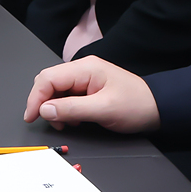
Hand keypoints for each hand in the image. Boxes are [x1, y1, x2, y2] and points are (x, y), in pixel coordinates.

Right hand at [22, 57, 159, 131]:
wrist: (159, 108)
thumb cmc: (137, 105)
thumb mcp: (103, 110)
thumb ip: (71, 109)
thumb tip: (45, 110)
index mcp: (85, 68)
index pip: (48, 78)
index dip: (35, 98)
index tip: (31, 116)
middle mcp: (82, 69)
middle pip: (49, 82)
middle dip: (44, 103)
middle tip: (49, 122)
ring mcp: (85, 78)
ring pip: (56, 90)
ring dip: (55, 108)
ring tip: (67, 123)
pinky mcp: (88, 88)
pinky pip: (66, 96)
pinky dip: (64, 109)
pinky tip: (74, 119)